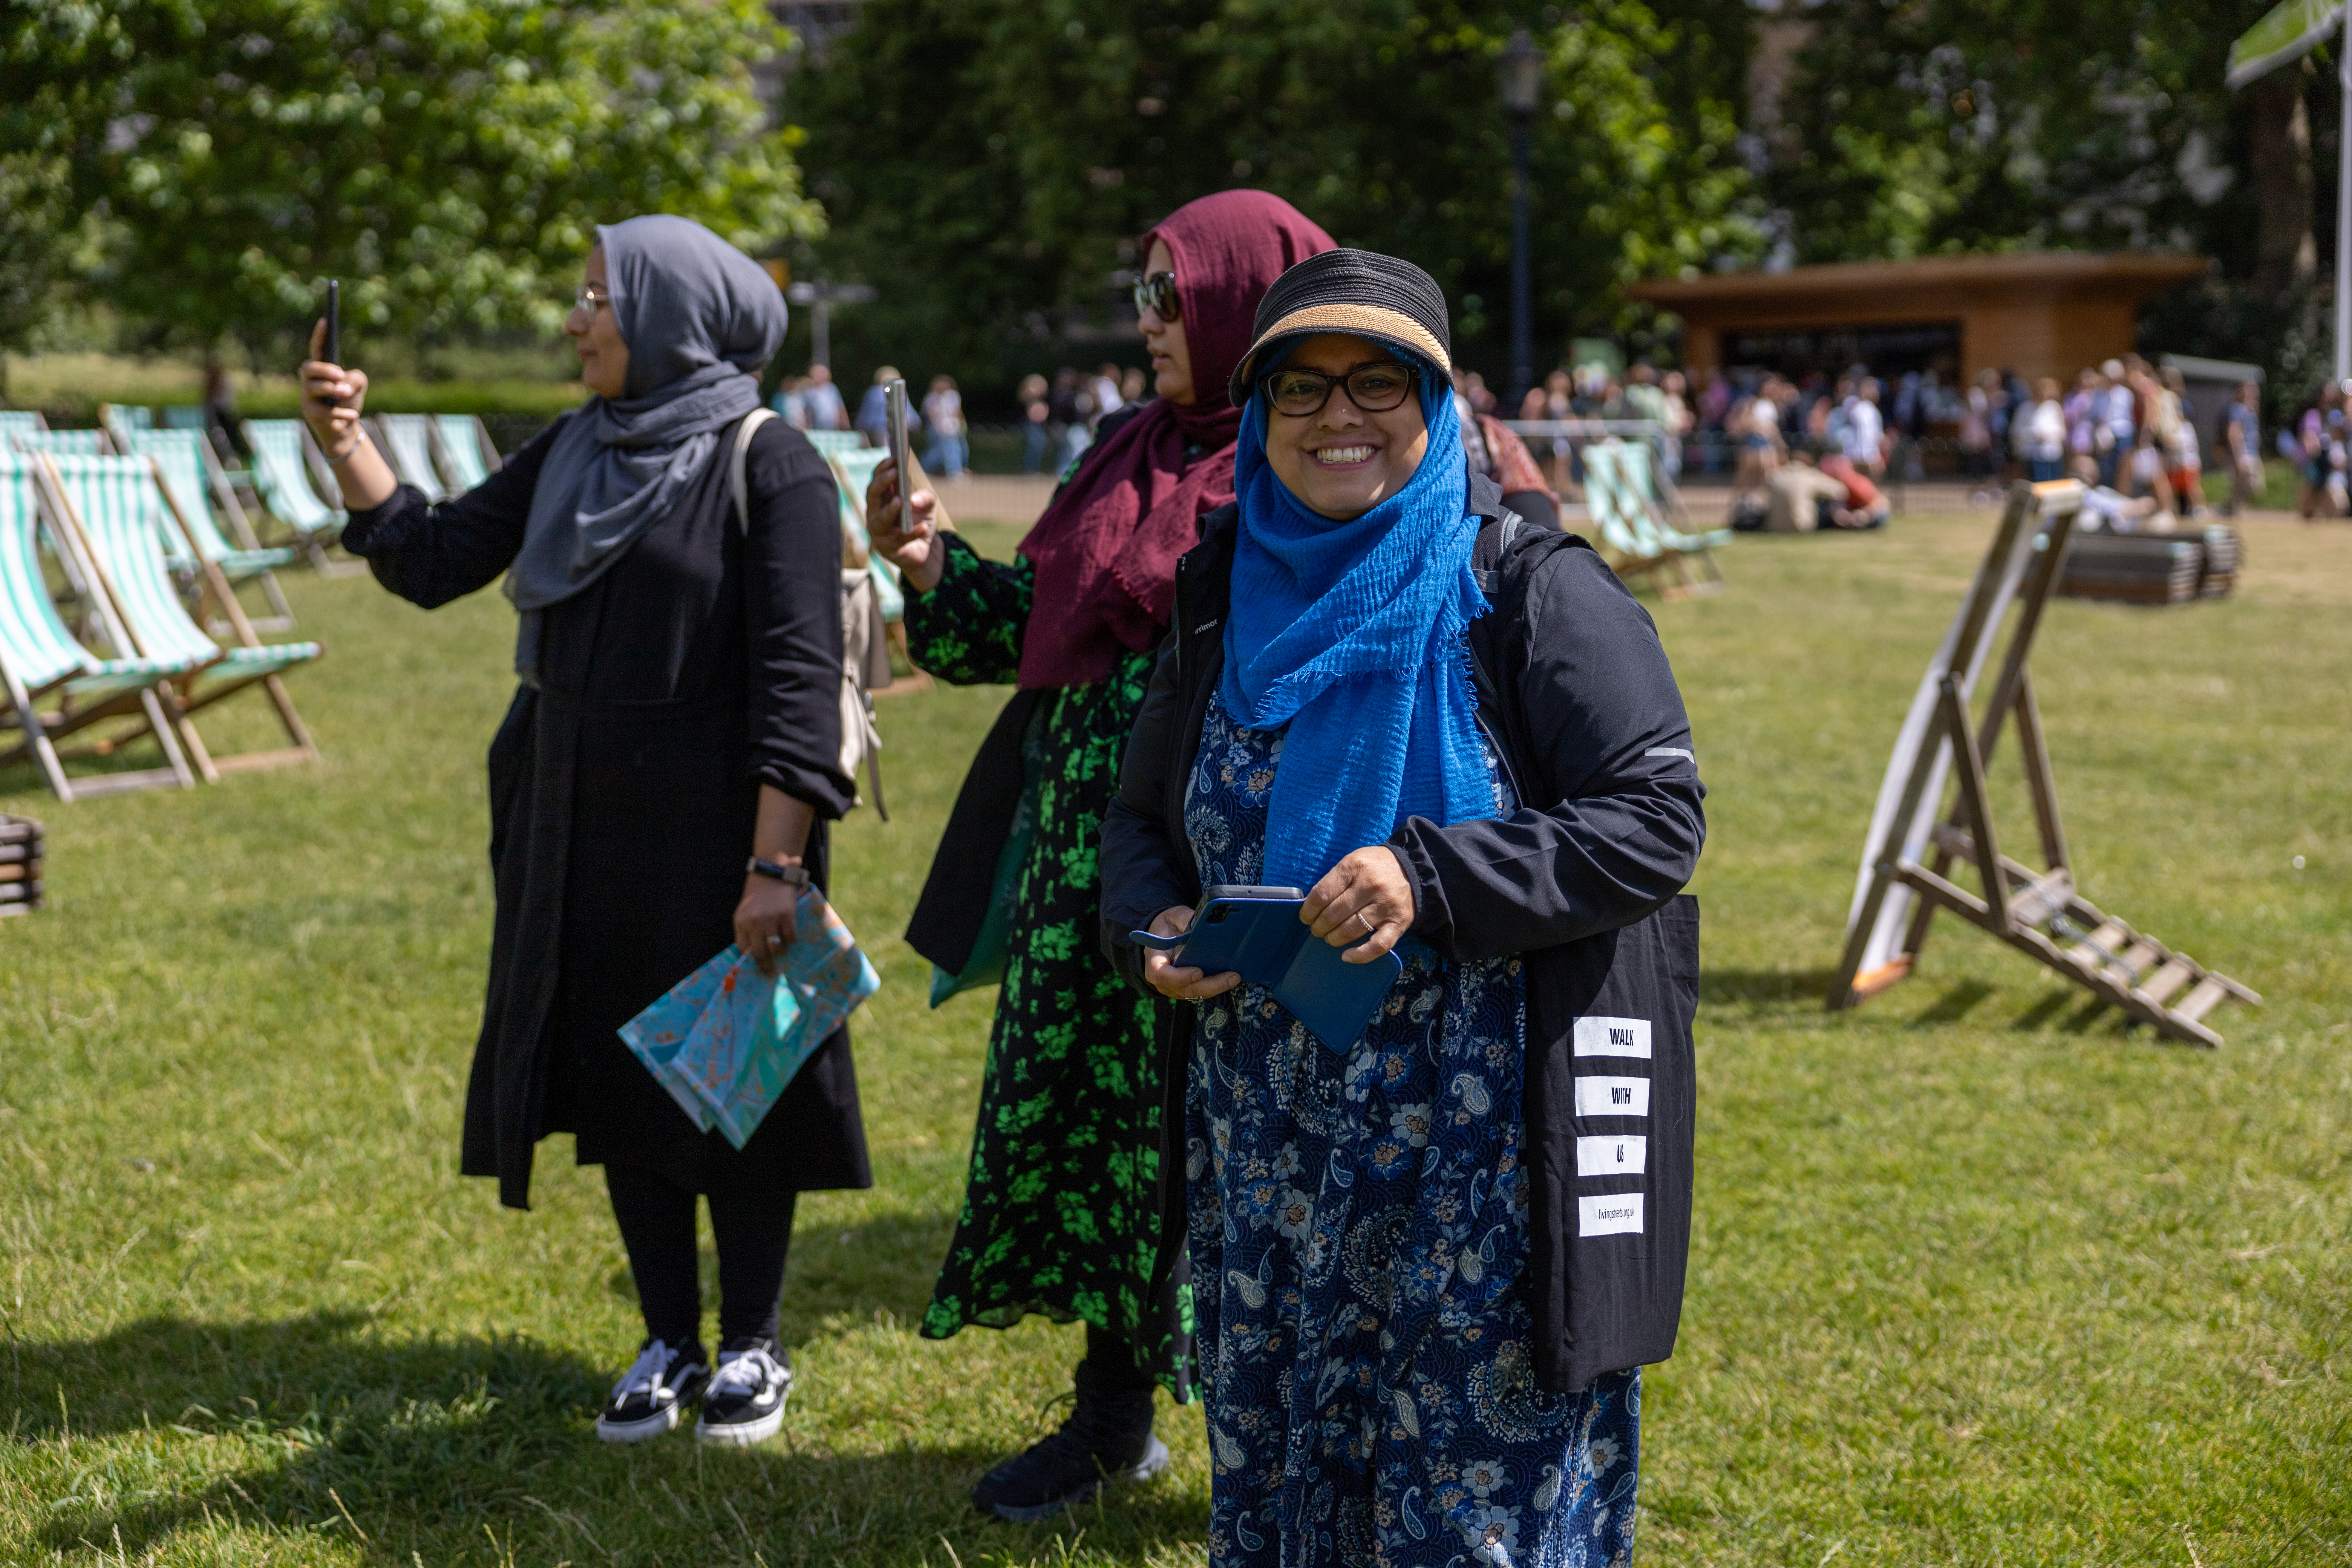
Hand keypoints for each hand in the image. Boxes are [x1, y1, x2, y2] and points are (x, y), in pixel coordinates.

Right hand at [298, 319, 368, 460]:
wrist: (345, 428)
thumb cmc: (349, 400)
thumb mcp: (358, 384)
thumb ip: (355, 377)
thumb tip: (345, 383)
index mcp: (321, 369)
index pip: (316, 349)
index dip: (320, 335)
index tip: (325, 320)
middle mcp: (309, 380)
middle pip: (308, 368)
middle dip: (323, 370)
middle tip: (340, 374)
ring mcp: (307, 397)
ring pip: (312, 388)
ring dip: (331, 389)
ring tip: (346, 392)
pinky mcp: (310, 413)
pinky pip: (324, 411)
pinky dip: (341, 412)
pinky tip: (353, 415)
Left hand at [734, 872, 801, 978]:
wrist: (771, 876)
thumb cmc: (757, 897)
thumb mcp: (745, 912)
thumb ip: (747, 930)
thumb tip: (753, 953)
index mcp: (741, 922)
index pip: (743, 949)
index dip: (750, 959)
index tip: (756, 966)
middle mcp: (754, 922)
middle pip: (760, 953)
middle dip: (766, 966)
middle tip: (771, 972)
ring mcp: (771, 919)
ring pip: (777, 947)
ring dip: (780, 952)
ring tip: (782, 950)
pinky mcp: (787, 915)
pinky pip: (791, 937)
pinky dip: (791, 940)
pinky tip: (790, 936)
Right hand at [865, 458, 945, 593]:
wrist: (922, 551)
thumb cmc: (919, 522)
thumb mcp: (928, 506)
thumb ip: (925, 497)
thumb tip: (914, 499)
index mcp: (881, 499)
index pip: (875, 480)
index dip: (882, 469)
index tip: (893, 458)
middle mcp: (875, 513)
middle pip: (872, 495)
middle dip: (882, 482)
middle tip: (895, 471)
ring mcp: (879, 532)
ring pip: (879, 520)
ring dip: (889, 510)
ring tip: (900, 500)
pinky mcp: (888, 549)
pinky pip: (900, 540)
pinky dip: (912, 533)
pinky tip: (923, 528)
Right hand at [1143, 905, 1240, 1000]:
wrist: (1162, 937)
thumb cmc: (1166, 927)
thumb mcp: (1172, 917)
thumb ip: (1184, 919)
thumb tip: (1201, 922)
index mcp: (1155, 961)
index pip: (1162, 974)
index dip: (1180, 976)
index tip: (1198, 971)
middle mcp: (1162, 980)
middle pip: (1185, 988)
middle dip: (1210, 985)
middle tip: (1231, 977)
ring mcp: (1174, 988)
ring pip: (1195, 994)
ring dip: (1216, 987)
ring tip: (1235, 977)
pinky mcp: (1185, 990)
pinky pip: (1200, 993)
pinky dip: (1215, 987)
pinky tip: (1229, 978)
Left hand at [1301, 846, 1413, 963]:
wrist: (1413, 869)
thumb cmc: (1374, 867)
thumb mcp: (1352, 861)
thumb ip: (1334, 881)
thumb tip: (1311, 906)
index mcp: (1354, 867)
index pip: (1322, 894)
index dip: (1308, 910)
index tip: (1306, 917)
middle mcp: (1371, 885)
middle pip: (1333, 914)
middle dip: (1319, 926)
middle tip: (1317, 928)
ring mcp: (1386, 905)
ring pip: (1351, 930)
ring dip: (1334, 938)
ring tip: (1330, 937)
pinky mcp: (1399, 922)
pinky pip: (1378, 945)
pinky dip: (1360, 955)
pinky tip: (1347, 956)